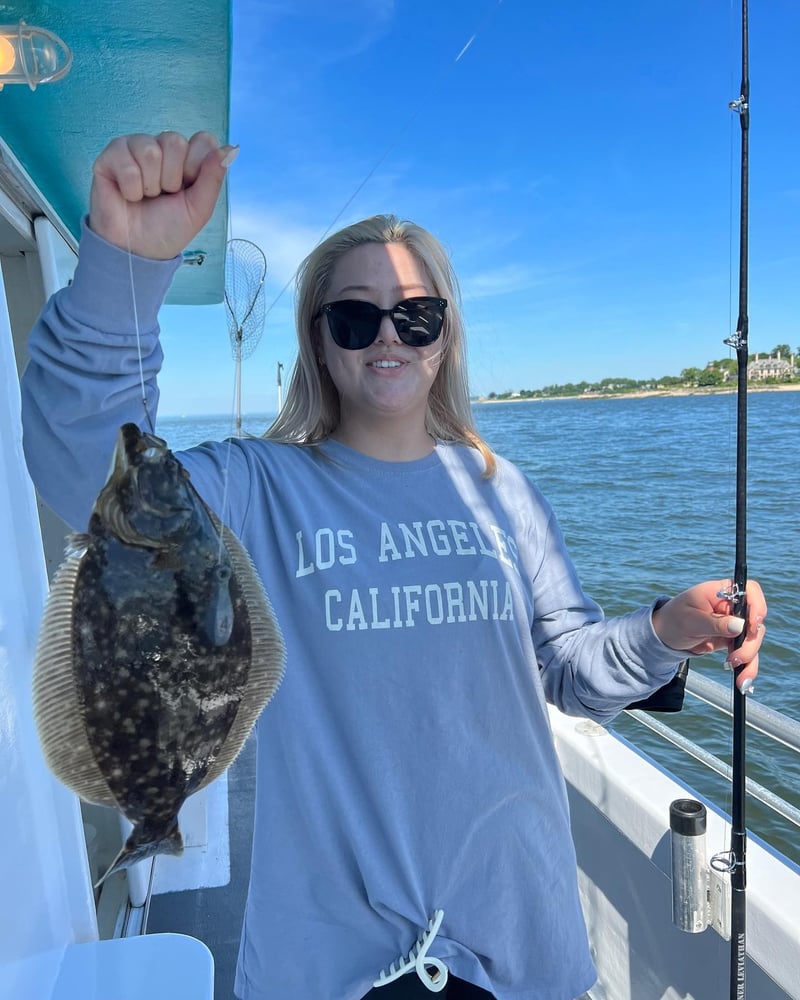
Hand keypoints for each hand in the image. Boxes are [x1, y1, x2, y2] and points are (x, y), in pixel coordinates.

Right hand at [89, 131, 237, 258]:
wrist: (139, 250)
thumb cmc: (168, 229)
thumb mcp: (199, 209)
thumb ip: (213, 178)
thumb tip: (229, 149)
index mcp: (186, 157)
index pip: (203, 140)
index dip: (197, 166)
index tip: (188, 189)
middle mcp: (161, 147)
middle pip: (174, 141)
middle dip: (172, 178)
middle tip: (164, 195)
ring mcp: (135, 148)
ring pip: (149, 150)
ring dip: (150, 184)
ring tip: (146, 197)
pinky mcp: (111, 156)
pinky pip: (126, 162)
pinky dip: (131, 188)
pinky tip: (129, 196)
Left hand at [652, 579, 766, 692]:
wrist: (664, 637)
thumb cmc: (673, 620)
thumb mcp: (690, 621)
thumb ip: (715, 623)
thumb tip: (740, 626)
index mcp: (719, 592)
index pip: (748, 590)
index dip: (756, 604)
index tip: (752, 624)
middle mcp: (730, 606)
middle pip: (754, 620)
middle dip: (750, 642)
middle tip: (736, 657)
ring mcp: (733, 623)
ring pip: (753, 639)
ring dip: (750, 658)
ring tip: (738, 674)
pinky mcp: (732, 639)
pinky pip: (746, 651)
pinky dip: (747, 666)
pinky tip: (742, 679)